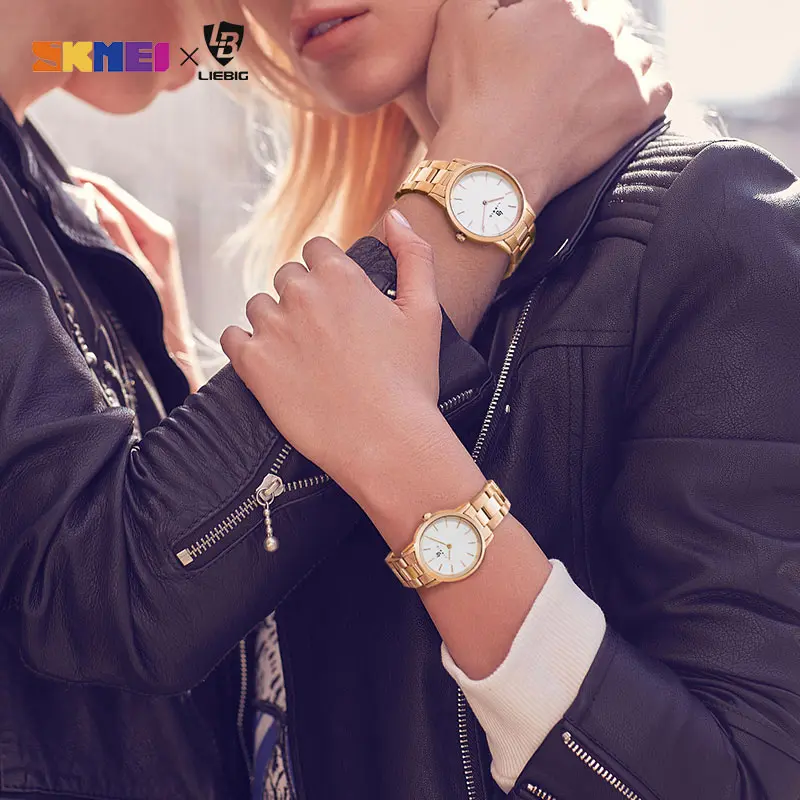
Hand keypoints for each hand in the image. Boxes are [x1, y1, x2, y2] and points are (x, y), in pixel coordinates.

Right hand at [70, 169, 202, 389]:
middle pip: (108, 199)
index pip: (108, 191)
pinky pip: (113, 230)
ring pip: (109, 214)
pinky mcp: (144, 255)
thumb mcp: (134, 273)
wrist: (171, 350)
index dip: (78, 182)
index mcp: (156, 231)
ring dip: (86, 210)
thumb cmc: (158, 318)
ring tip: (58, 215)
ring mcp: (150, 243)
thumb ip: (114, 233)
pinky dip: (94, 227)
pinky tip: (78, 234)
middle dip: (79, 194)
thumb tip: (91, 197)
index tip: (48, 183)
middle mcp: (156, 232)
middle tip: (46, 199)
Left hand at [221, 211, 458, 518]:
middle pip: (287, 277)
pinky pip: (233, 339)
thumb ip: (413, 256)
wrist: (387, 442)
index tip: (338, 301)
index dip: (328, 274)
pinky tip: (269, 364)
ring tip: (300, 355)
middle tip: (324, 334)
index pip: (317, 250)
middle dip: (302, 297)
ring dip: (275, 322)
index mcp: (341, 276)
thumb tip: (396, 216)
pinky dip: (246, 347)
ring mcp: (273, 329)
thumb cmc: (410, 381)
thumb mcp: (426, 311)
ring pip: (259, 306)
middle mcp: (301, 294)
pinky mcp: (253, 365)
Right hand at [426, 0, 671, 209]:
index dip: (551, 17)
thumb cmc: (468, 100)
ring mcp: (624, 71)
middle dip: (586, 36)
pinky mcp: (636, 112)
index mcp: (560, 2)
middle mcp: (601, 28)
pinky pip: (660, 87)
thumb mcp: (458, 20)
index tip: (537, 42)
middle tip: (557, 69)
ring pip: (636, 50)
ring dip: (616, 62)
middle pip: (607, 17)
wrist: (488, 169)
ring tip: (585, 89)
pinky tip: (614, 103)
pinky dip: (643, 92)